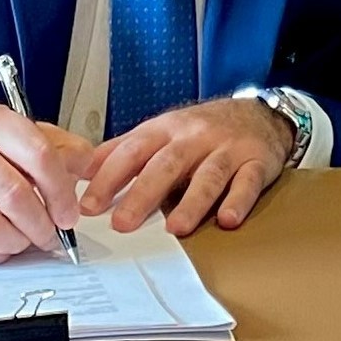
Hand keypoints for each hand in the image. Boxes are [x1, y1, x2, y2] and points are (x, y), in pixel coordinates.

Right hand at [0, 106, 91, 265]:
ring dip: (19, 242)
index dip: (61, 191)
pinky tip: (7, 244)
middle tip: (53, 234)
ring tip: (30, 239)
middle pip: (14, 195)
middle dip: (41, 224)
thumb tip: (86, 167)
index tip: (70, 214)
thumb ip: (66, 149)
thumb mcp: (33, 136)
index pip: (39, 156)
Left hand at [79, 96, 293, 238]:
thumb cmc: (202, 130)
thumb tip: (79, 171)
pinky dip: (239, 200)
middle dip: (144, 193)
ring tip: (176, 227)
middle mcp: (196, 137)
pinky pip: (249, 181)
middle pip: (168, 163)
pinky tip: (228, 219)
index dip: (110, 177)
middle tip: (123, 224)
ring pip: (210, 173)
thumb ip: (122, 150)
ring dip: (193, 201)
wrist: (260, 113)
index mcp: (167, 129)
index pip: (133, 150)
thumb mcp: (161, 130)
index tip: (89, 206)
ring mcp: (228, 149)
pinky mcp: (256, 162)